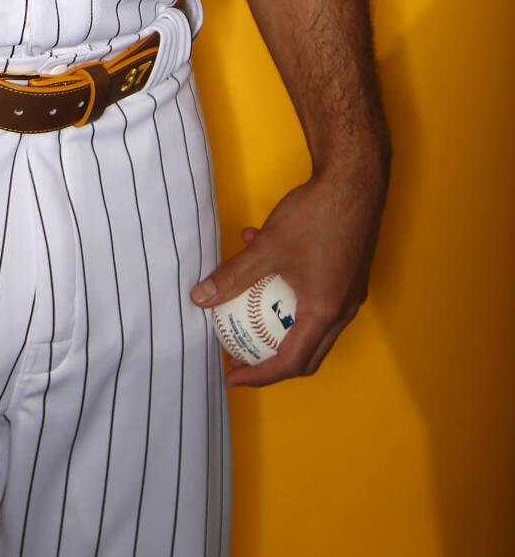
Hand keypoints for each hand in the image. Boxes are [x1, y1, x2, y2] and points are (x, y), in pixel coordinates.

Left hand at [189, 157, 387, 387]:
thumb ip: (234, 275)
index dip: (259, 374)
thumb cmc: (317, 215)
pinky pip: (316, 294)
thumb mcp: (267, 248)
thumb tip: (200, 298)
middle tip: (240, 354)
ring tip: (246, 307)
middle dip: (270, 359)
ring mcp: (349, 292)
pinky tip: (261, 251)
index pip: (291, 362)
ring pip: (311, 322)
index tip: (232, 375)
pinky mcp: (348, 272)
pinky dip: (288, 288)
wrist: (356, 181)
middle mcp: (342, 309)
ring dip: (277, 319)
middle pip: (306, 353)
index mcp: (324, 311)